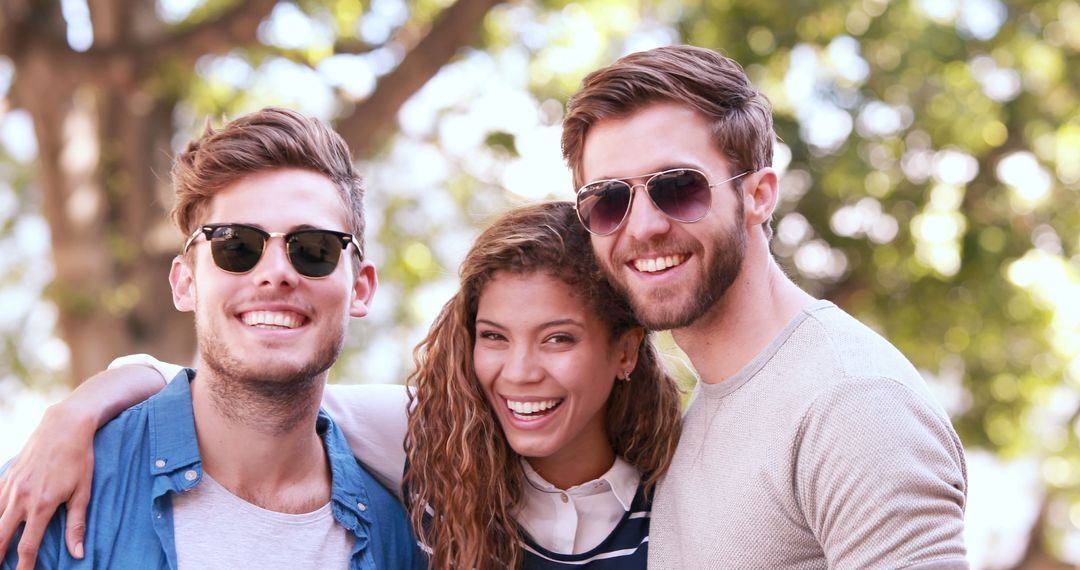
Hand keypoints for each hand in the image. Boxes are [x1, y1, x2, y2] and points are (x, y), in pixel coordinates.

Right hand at [0, 402, 95, 567]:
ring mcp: (10, 486)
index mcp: (41, 505)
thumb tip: (78, 553)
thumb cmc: (79, 459)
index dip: (23, 566)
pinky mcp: (7, 475)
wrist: (64, 426)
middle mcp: (20, 498)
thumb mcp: (83, 492)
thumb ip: (76, 525)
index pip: (26, 546)